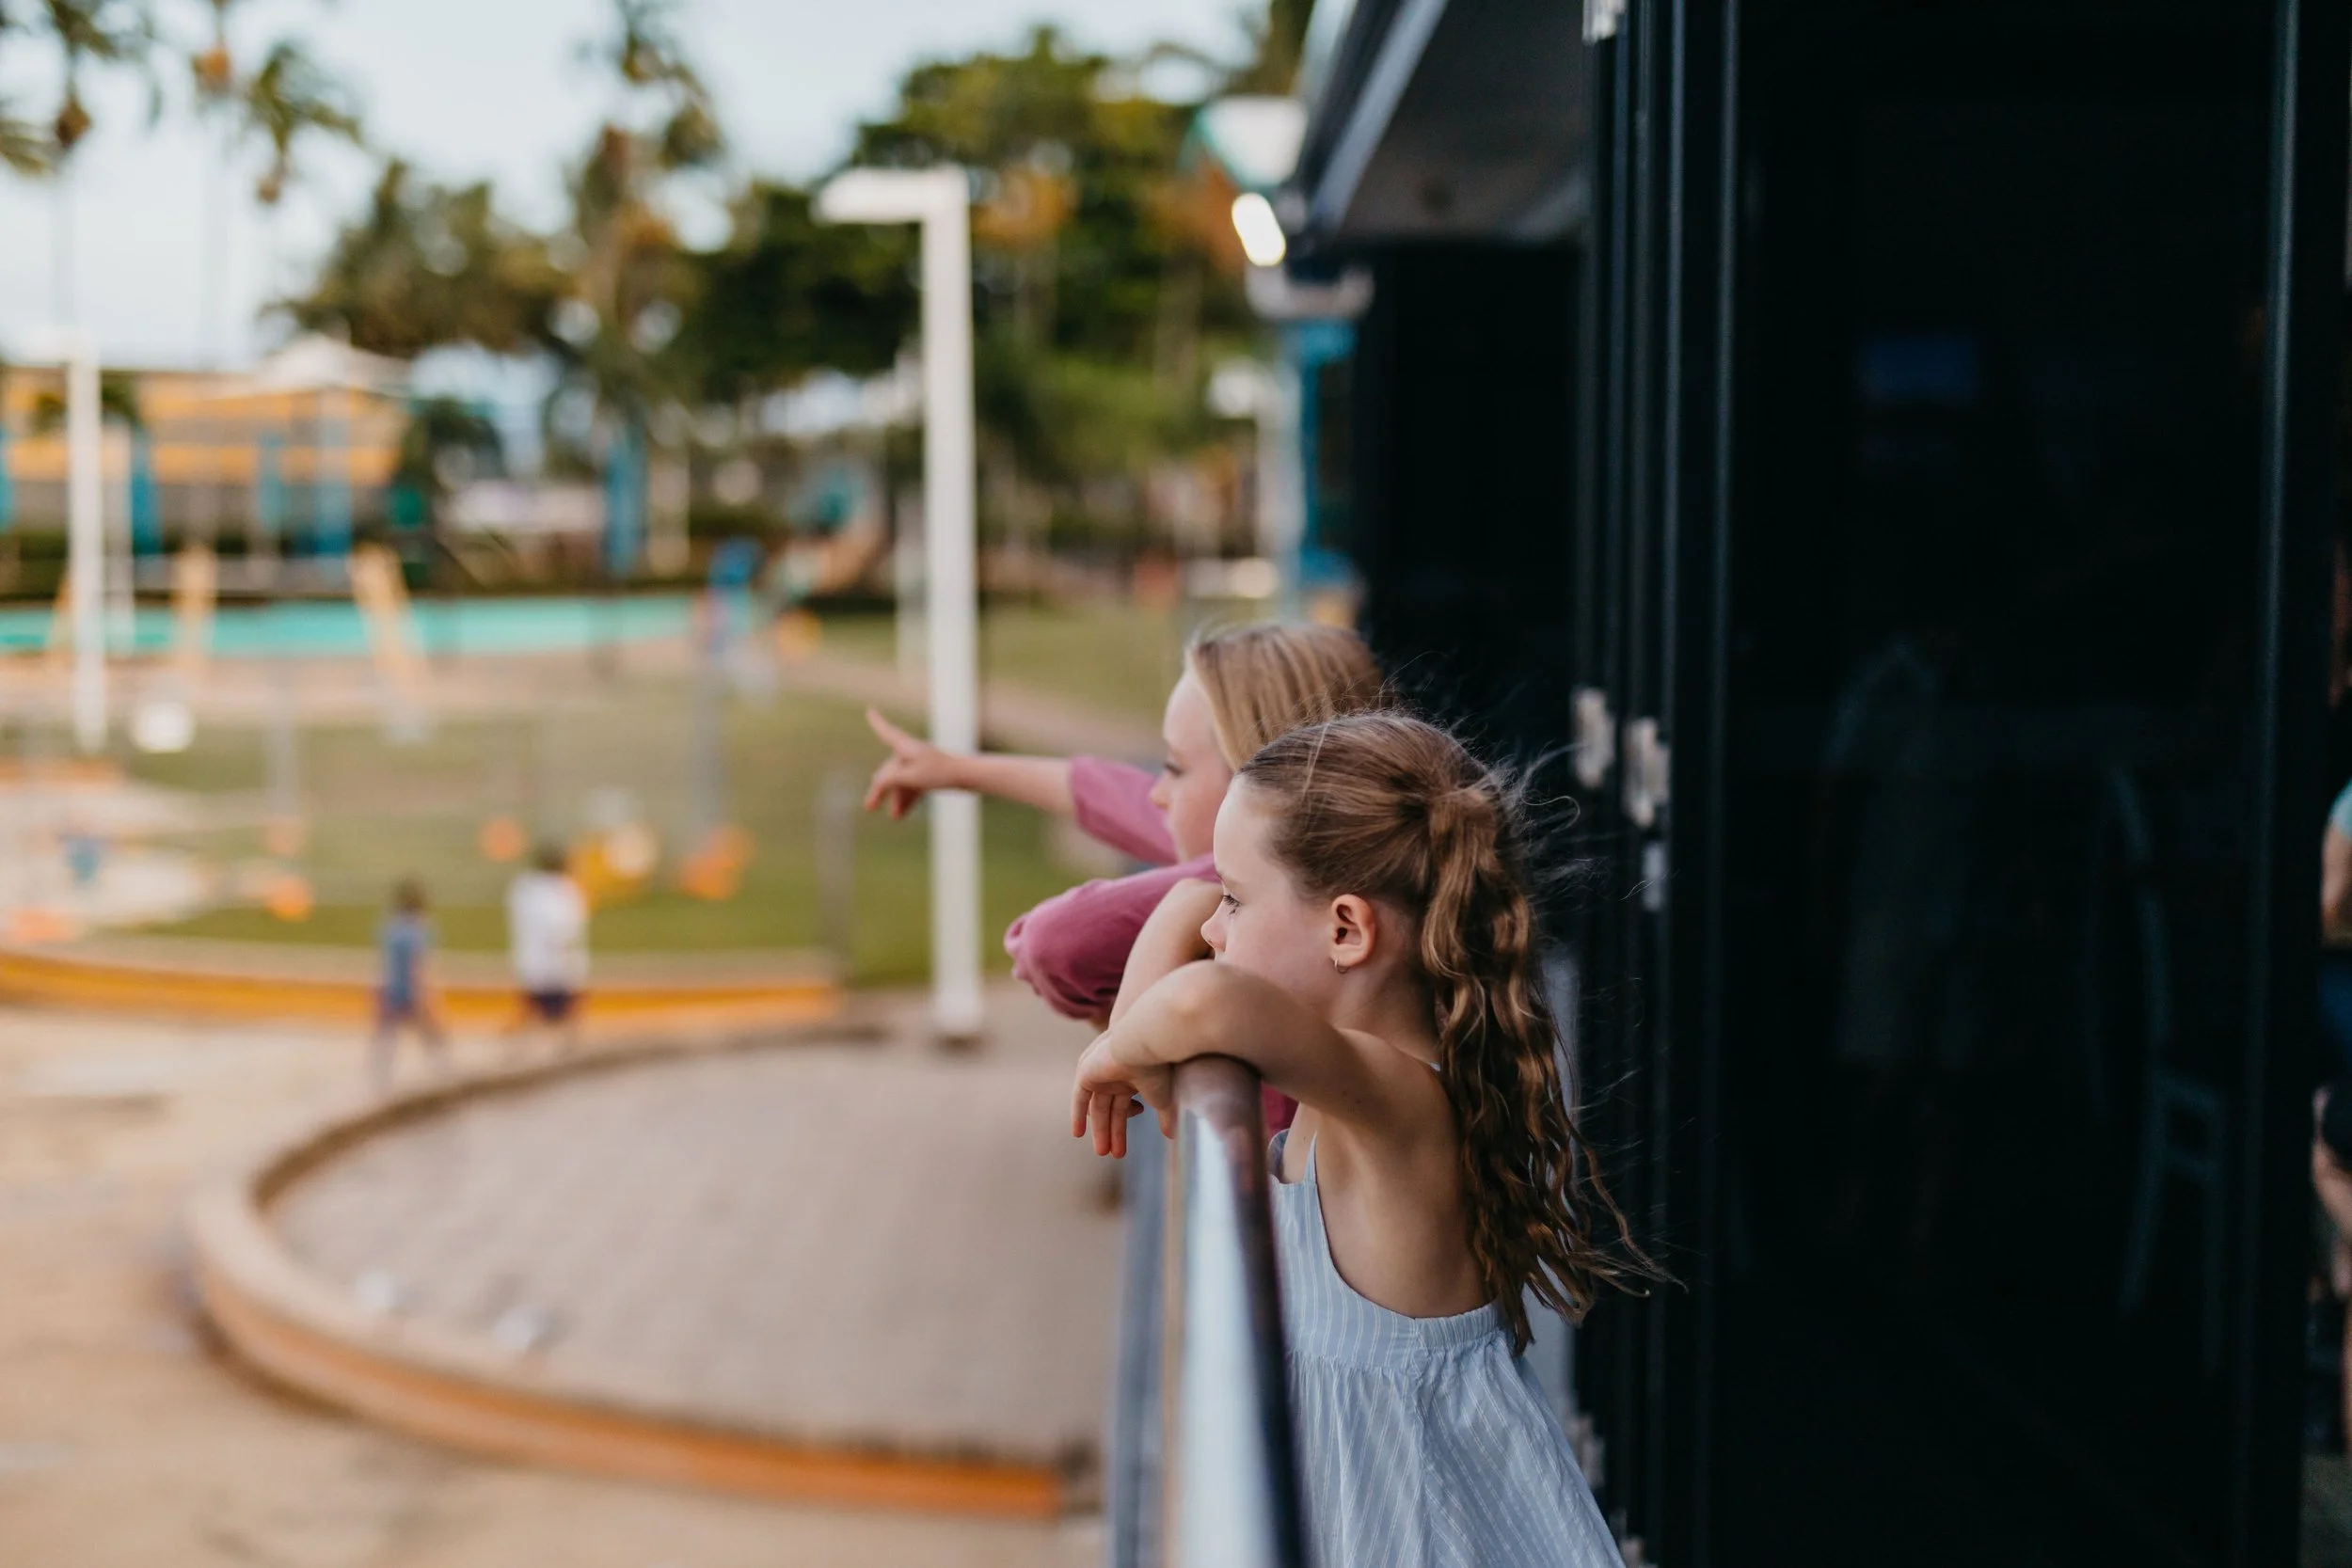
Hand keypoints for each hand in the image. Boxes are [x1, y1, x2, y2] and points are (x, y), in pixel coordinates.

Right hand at [863, 709, 963, 818]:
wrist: (969, 775)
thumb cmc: (940, 772)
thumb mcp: (910, 777)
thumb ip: (890, 779)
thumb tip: (876, 781)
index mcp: (906, 746)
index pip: (887, 732)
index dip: (877, 723)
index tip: (870, 711)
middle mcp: (912, 752)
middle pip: (891, 770)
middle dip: (881, 789)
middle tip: (869, 807)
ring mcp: (922, 763)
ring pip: (902, 781)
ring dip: (896, 798)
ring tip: (895, 818)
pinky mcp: (931, 774)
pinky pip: (914, 786)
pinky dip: (908, 798)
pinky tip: (902, 814)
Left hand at [1072, 1034, 1171, 1157]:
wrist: (1144, 1043)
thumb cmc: (1158, 1067)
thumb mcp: (1163, 1097)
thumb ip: (1165, 1116)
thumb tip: (1172, 1136)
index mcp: (1132, 1078)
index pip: (1124, 1108)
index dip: (1123, 1128)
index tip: (1124, 1150)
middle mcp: (1114, 1076)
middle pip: (1109, 1110)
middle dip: (1112, 1134)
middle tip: (1114, 1156)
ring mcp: (1099, 1074)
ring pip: (1096, 1107)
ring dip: (1099, 1130)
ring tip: (1103, 1152)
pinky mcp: (1086, 1072)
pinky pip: (1079, 1098)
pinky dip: (1077, 1115)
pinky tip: (1078, 1134)